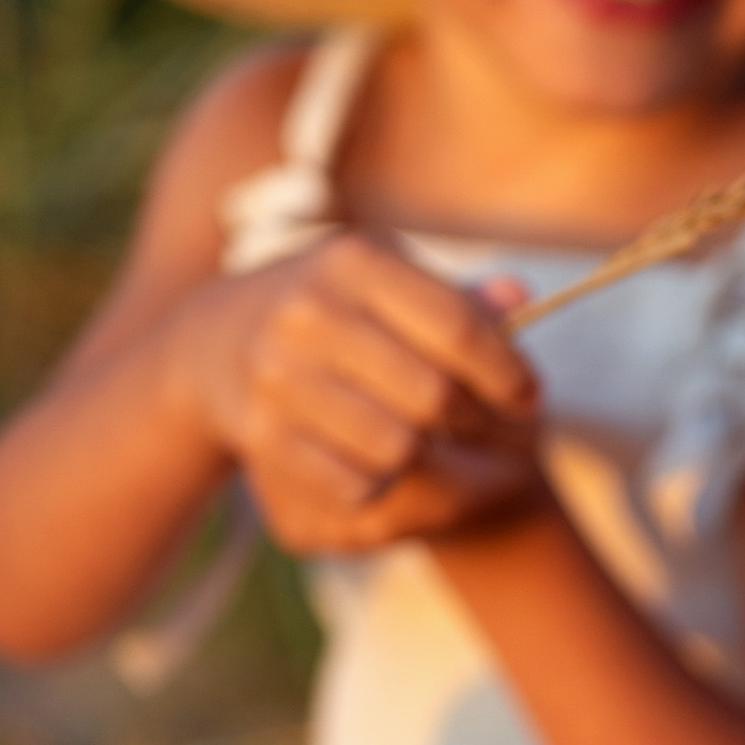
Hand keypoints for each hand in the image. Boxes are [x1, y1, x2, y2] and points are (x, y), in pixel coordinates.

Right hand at [168, 235, 545, 556]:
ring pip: (398, 449)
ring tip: (436, 443)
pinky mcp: (261, 432)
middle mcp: (309, 311)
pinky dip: (382, 481)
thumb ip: (456, 295)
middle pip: (433, 397)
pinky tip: (385, 461)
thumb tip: (521, 298)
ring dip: (431, 457)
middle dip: (476, 422)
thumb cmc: (330, 304)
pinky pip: (356, 483)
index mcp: (352, 261)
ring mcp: (278, 375)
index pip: (456, 327)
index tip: (530, 396)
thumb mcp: (384, 278)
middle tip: (488, 429)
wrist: (213, 340)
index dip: (506, 371)